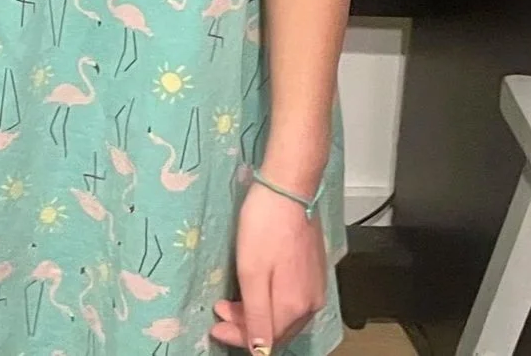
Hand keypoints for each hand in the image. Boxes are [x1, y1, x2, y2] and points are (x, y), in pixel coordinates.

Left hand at [209, 183, 325, 351]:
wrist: (288, 190)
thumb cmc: (264, 227)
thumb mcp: (251, 272)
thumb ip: (256, 314)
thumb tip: (259, 351)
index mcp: (295, 307)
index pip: (267, 340)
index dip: (239, 338)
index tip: (215, 329)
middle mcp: (311, 304)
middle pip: (277, 329)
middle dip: (245, 327)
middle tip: (219, 312)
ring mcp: (315, 288)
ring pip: (283, 315)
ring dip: (255, 313)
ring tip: (230, 302)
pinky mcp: (313, 273)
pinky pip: (290, 300)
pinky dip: (269, 300)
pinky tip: (254, 289)